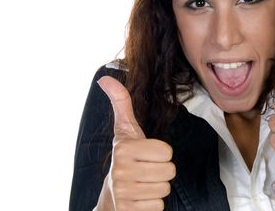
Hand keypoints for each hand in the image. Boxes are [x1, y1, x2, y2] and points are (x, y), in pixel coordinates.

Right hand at [95, 76, 175, 210]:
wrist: (111, 196)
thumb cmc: (126, 158)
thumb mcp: (125, 131)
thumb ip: (121, 103)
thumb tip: (105, 78)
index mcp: (124, 148)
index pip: (166, 151)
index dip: (161, 154)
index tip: (147, 155)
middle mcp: (120, 170)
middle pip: (169, 170)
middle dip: (162, 172)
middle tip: (147, 171)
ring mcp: (123, 192)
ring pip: (165, 189)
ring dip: (158, 188)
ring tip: (143, 184)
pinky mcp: (128, 210)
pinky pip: (159, 207)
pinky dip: (153, 205)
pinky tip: (141, 199)